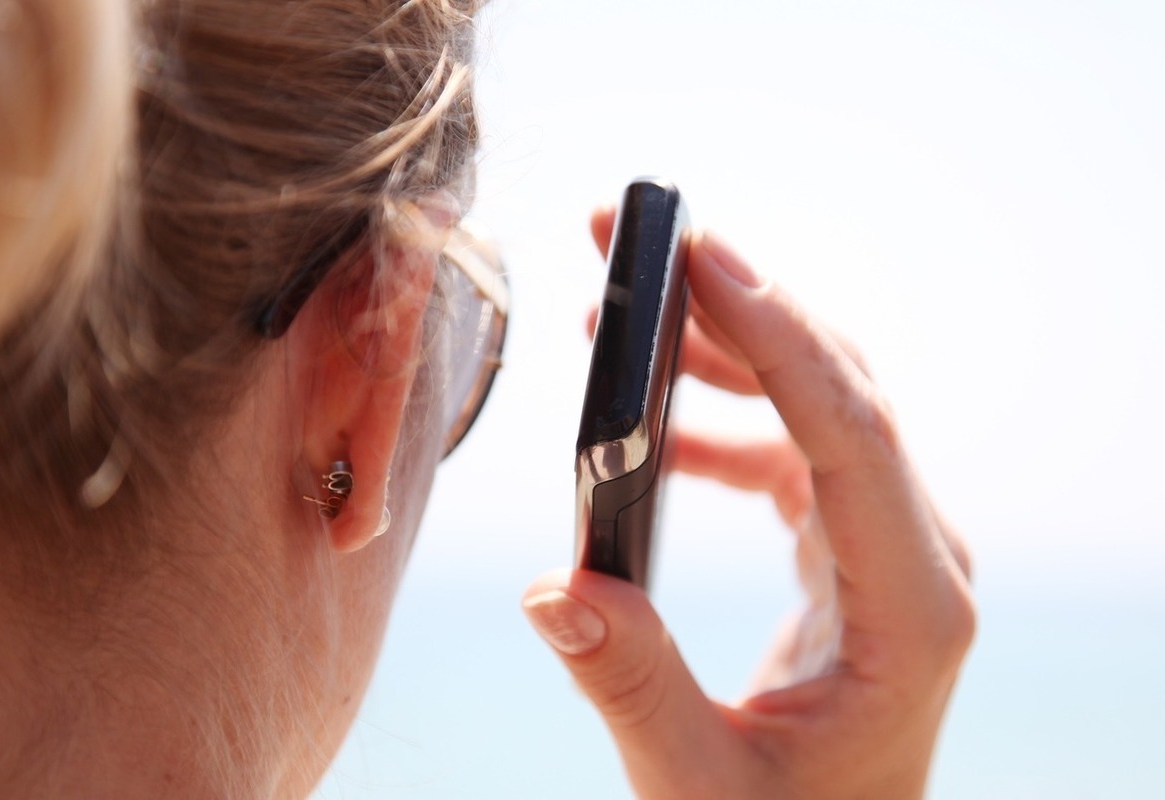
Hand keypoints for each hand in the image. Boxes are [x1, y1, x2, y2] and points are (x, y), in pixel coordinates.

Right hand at [522, 210, 973, 799]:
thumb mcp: (701, 786)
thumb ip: (632, 688)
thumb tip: (552, 588)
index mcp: (912, 608)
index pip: (852, 436)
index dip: (777, 337)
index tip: (702, 258)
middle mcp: (917, 557)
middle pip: (840, 390)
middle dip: (738, 306)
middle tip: (645, 240)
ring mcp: (888, 544)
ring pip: (818, 404)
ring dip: (724, 348)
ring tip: (625, 306)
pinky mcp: (851, 546)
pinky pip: (794, 449)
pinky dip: (724, 418)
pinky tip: (654, 421)